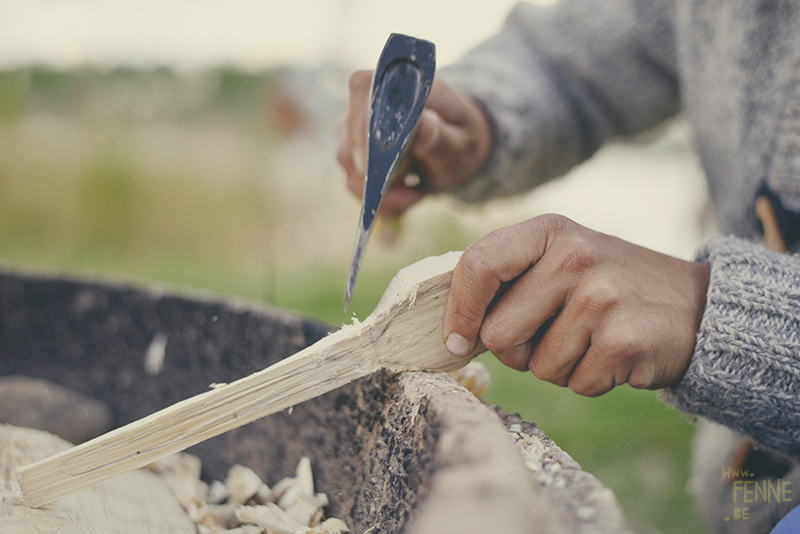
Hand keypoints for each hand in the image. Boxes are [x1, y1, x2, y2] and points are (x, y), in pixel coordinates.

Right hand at [336, 71, 491, 217]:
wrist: (458, 148)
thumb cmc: (462, 139)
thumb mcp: (462, 143)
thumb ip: (442, 136)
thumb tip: (423, 123)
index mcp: (401, 83)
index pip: (362, 87)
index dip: (362, 124)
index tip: (380, 165)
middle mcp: (371, 100)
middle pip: (349, 134)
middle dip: (374, 175)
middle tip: (410, 195)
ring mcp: (357, 125)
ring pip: (347, 162)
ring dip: (378, 191)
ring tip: (413, 195)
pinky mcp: (355, 150)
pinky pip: (353, 179)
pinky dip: (379, 197)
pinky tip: (405, 196)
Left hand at [443, 214, 709, 395]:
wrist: (696, 307)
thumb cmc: (609, 288)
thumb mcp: (561, 261)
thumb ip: (508, 280)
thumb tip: (451, 331)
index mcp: (549, 231)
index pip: (478, 264)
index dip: (459, 310)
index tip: (457, 340)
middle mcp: (574, 256)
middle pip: (498, 332)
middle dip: (516, 351)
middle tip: (552, 336)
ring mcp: (601, 295)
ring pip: (536, 366)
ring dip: (558, 366)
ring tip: (592, 339)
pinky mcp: (624, 338)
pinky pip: (574, 383)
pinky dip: (590, 380)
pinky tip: (614, 354)